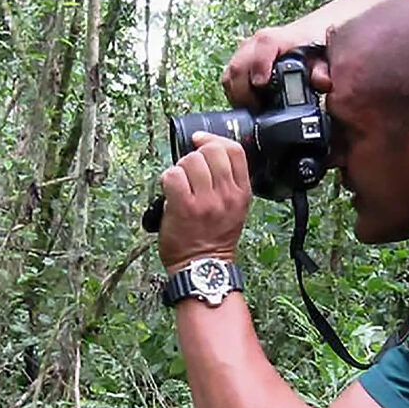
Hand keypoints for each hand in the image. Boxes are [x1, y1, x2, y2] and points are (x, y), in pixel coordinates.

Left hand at [158, 132, 251, 273]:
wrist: (204, 268)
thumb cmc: (215, 239)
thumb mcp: (234, 208)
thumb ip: (227, 182)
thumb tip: (206, 152)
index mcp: (241, 192)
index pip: (234, 150)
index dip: (214, 139)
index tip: (200, 140)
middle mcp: (226, 194)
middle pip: (211, 151)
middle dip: (194, 156)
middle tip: (188, 173)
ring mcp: (206, 201)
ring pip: (190, 161)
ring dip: (180, 169)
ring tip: (180, 185)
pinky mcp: (184, 207)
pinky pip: (173, 176)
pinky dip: (167, 180)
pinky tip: (170, 192)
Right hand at [221, 0, 396, 108]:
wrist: (305, 38)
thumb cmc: (312, 50)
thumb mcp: (322, 60)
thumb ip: (322, 70)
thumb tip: (322, 83)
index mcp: (276, 39)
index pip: (263, 46)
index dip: (259, 65)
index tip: (262, 84)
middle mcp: (254, 44)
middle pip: (238, 67)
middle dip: (244, 93)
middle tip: (259, 110)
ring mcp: (242, 54)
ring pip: (230, 76)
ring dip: (238, 96)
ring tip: (256, 109)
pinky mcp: (237, 64)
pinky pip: (229, 81)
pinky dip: (237, 95)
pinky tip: (252, 103)